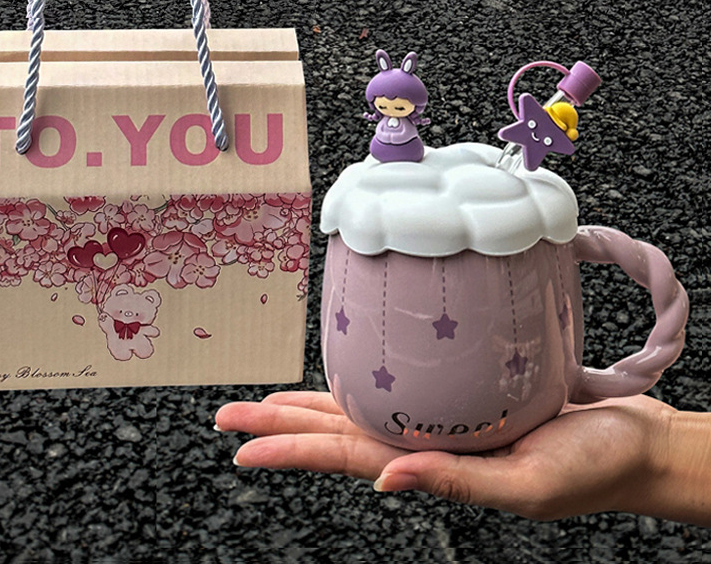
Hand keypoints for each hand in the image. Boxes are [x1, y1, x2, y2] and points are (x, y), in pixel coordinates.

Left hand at [215, 390, 676, 520]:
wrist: (633, 443)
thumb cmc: (591, 468)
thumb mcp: (526, 485)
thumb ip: (455, 485)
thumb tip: (382, 482)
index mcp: (431, 465)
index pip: (342, 453)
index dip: (288, 447)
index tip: (239, 444)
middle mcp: (425, 442)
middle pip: (336, 429)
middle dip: (280, 423)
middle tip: (228, 417)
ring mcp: (440, 419)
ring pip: (359, 409)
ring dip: (310, 405)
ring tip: (268, 402)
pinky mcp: (463, 394)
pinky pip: (400, 386)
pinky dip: (365, 381)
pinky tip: (348, 376)